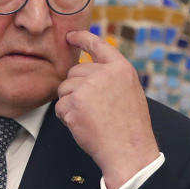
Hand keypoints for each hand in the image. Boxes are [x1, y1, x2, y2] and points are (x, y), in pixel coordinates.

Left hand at [56, 30, 159, 188]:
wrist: (129, 152)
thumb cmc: (130, 128)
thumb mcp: (130, 92)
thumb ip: (111, 78)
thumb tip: (88, 71)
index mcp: (120, 69)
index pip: (98, 45)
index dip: (81, 38)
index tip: (70, 36)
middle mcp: (104, 73)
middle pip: (74, 71)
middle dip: (76, 88)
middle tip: (92, 109)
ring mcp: (88, 87)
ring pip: (64, 89)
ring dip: (70, 104)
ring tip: (90, 118)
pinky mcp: (75, 103)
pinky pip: (60, 106)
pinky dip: (66, 118)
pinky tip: (84, 126)